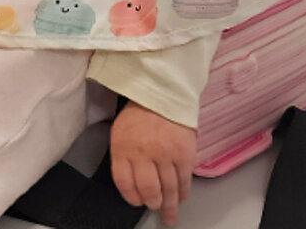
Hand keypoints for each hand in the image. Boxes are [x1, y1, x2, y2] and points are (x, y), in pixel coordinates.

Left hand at [110, 101, 196, 225]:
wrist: (162, 91)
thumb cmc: (140, 113)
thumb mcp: (121, 132)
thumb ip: (124, 158)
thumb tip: (132, 186)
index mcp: (123, 147)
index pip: (124, 183)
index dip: (132, 197)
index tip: (137, 201)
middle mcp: (143, 153)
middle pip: (148, 190)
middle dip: (153, 203)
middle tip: (156, 206)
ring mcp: (165, 153)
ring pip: (168, 189)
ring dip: (170, 204)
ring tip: (170, 213)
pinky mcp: (184, 153)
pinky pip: (184, 180)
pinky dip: (183, 192)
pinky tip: (181, 197)